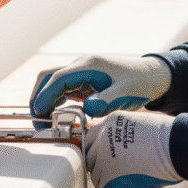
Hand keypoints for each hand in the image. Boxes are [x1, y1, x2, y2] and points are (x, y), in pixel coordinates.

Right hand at [30, 54, 171, 118]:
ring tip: (43, 121)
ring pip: (53, 81)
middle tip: (37, 120)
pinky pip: (63, 88)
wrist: (151, 76)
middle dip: (39, 96)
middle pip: (49, 76)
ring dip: (45, 98)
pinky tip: (55, 115)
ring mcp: (81, 72)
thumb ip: (106, 101)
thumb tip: (86, 109)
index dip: (45, 95)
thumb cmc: (139, 84)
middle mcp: (81, 65)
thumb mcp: (125, 94)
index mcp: (89, 66)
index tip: (39, 113)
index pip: (58, 78)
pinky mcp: (83, 80)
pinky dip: (54, 100)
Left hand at [85, 110, 181, 187]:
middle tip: (109, 176)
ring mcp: (105, 157)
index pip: (91, 138)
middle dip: (99, 168)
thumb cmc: (167, 136)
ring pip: (96, 177)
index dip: (96, 152)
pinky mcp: (111, 177)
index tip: (101, 161)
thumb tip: (119, 150)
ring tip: (123, 187)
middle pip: (90, 158)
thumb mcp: (138, 125)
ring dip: (107, 184)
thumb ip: (122, 134)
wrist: (176, 146)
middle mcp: (103, 138)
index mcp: (110, 123)